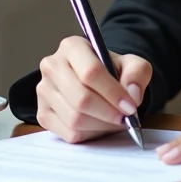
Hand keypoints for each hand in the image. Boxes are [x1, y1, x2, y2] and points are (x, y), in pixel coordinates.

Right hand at [35, 35, 152, 143]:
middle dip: (108, 113)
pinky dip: (90, 135)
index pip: (91, 72)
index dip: (113, 93)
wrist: (95, 81)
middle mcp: (52, 66)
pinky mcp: (42, 114)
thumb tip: (132, 94)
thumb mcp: (131, 64)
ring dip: (101, 125)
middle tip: (125, 118)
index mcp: (72, 46)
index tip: (130, 107)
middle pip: (81, 99)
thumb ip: (137, 74)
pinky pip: (69, 134)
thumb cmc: (111, 71)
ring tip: (114, 120)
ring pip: (74, 119)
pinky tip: (99, 125)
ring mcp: (44, 91)